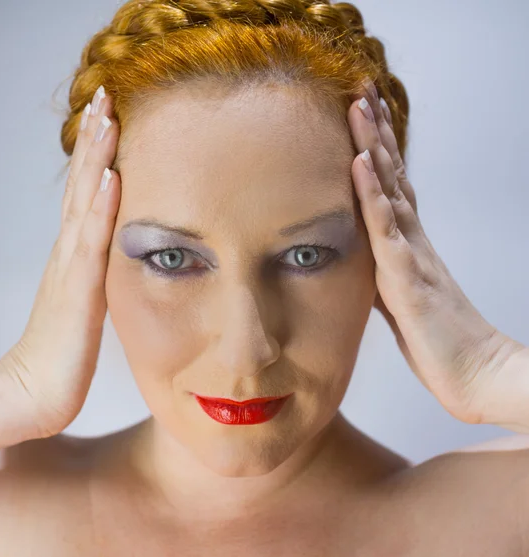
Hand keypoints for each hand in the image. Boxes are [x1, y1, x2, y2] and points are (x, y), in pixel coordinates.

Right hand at [0, 87, 121, 436]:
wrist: (40, 389)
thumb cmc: (63, 349)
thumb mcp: (85, 300)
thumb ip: (94, 274)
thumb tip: (113, 256)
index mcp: (74, 253)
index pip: (85, 191)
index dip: (94, 153)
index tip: (106, 115)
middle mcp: (70, 250)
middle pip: (82, 183)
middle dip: (94, 138)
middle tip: (104, 94)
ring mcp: (72, 265)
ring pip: (86, 199)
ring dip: (98, 156)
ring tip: (106, 115)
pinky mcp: (80, 288)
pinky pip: (92, 239)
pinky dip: (102, 205)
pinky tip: (113, 176)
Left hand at [346, 77, 518, 423]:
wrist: (474, 376)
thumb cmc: (439, 342)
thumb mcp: (400, 300)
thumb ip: (383, 274)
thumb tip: (361, 260)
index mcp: (407, 246)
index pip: (389, 189)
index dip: (376, 151)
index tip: (362, 117)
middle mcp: (412, 241)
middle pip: (391, 176)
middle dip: (374, 133)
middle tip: (361, 91)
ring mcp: (412, 254)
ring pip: (389, 190)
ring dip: (372, 146)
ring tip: (359, 106)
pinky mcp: (409, 277)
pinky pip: (387, 229)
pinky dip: (372, 195)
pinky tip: (360, 164)